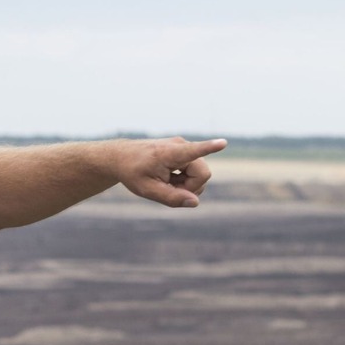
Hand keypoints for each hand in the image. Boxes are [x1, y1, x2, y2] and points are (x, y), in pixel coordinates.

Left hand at [111, 137, 225, 207]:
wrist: (121, 157)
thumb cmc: (132, 172)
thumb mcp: (147, 190)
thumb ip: (171, 198)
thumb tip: (196, 202)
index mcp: (170, 153)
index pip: (194, 150)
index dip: (210, 147)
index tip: (223, 142)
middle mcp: (181, 146)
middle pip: (203, 174)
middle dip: (191, 188)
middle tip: (169, 190)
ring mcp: (184, 148)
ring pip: (200, 175)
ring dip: (186, 184)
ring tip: (166, 182)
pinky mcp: (185, 152)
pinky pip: (194, 172)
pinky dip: (184, 180)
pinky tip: (169, 179)